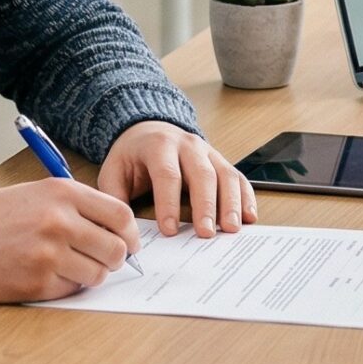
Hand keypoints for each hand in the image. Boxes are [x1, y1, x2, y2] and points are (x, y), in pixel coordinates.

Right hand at [0, 179, 141, 301]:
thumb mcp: (38, 193)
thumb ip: (79, 208)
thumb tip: (119, 233)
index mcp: (63, 193)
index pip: (121, 215)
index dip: (131, 234)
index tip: (128, 243)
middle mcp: (60, 221)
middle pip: (116, 249)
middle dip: (114, 258)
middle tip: (101, 260)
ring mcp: (48, 254)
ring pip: (98, 274)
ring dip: (90, 274)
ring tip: (69, 267)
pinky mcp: (37, 283)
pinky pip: (72, 289)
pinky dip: (66, 285)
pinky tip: (46, 274)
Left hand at [97, 120, 256, 237]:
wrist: (149, 131)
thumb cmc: (132, 157)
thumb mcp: (114, 172)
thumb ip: (115, 199)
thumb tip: (120, 231)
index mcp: (159, 145)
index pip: (167, 174)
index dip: (169, 203)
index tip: (170, 230)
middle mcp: (188, 145)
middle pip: (202, 174)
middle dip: (205, 205)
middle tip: (206, 233)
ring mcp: (208, 152)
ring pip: (225, 175)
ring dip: (231, 203)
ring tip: (231, 228)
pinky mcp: (221, 161)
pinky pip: (238, 177)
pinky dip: (246, 197)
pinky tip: (249, 216)